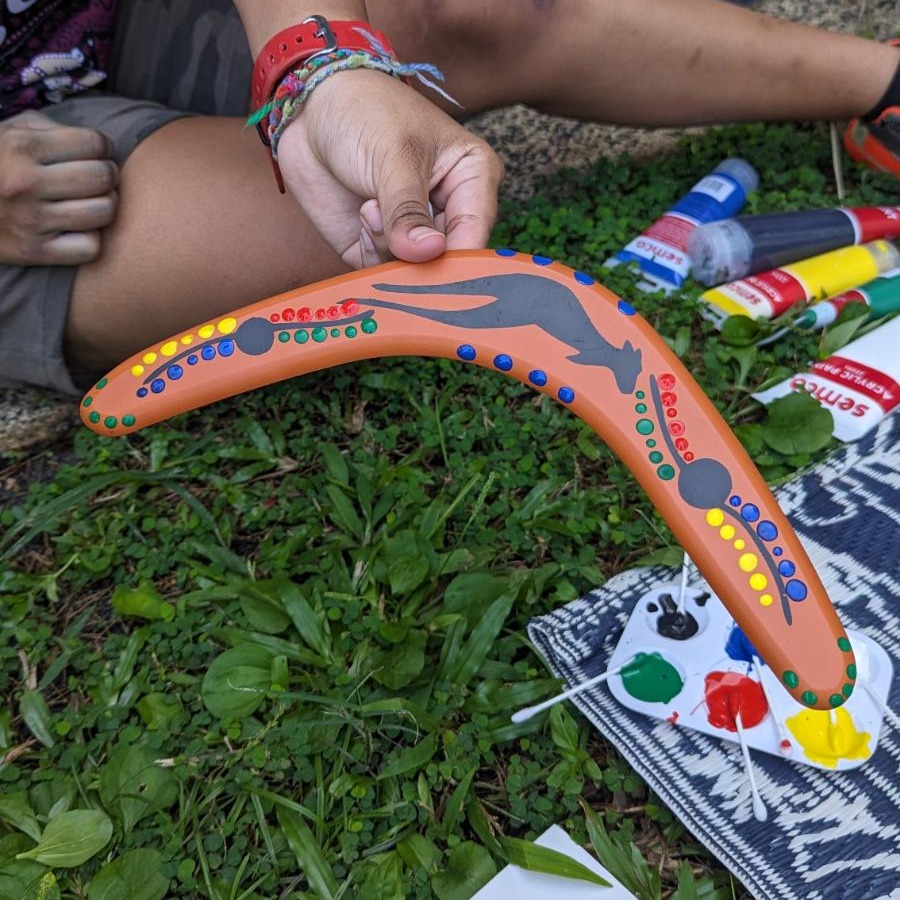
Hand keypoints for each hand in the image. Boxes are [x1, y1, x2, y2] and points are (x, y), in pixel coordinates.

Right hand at [0, 110, 118, 265]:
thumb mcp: (10, 132)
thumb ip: (52, 130)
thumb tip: (99, 145)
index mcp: (21, 146)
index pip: (95, 144)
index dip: (103, 148)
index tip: (96, 154)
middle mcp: (25, 183)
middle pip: (103, 177)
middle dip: (107, 176)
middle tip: (96, 179)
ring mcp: (29, 220)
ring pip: (103, 212)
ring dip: (104, 207)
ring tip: (90, 203)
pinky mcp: (33, 252)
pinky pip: (90, 247)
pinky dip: (91, 239)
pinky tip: (78, 230)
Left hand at [275, 69, 504, 267]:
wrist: (310, 111)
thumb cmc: (365, 112)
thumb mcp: (394, 156)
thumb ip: (409, 210)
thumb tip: (428, 253)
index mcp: (472, 180)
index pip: (474, 234)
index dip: (456, 261)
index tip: (430, 268)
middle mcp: (449, 212)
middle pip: (446, 263)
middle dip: (414, 253)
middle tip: (382, 218)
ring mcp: (414, 233)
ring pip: (413, 272)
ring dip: (385, 246)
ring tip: (368, 206)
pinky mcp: (380, 247)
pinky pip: (382, 273)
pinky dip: (368, 252)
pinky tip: (360, 217)